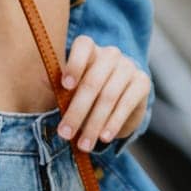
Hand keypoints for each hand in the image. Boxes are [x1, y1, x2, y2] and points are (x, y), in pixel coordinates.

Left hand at [57, 36, 150, 151]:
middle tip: (65, 134)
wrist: (120, 104)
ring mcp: (128, 67)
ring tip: (83, 144)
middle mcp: (111, 54)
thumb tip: (48, 91)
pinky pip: (127, 104)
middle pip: (93, 80)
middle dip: (77, 111)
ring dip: (94, 124)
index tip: (65, 86)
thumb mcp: (72, 90)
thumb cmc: (87, 95)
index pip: (84, 45)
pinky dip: (114, 123)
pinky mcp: (143, 82)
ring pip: (109, 96)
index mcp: (90, 50)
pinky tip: (104, 138)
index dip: (74, 64)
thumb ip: (62, 89)